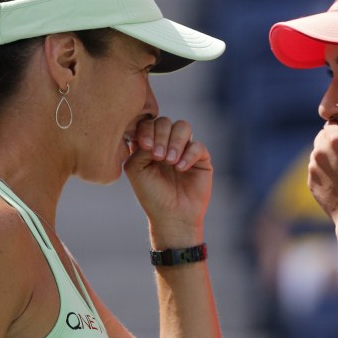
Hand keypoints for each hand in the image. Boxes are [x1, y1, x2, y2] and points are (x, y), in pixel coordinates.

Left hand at [124, 116, 211, 241]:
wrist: (172, 216)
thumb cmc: (151, 194)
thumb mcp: (136, 169)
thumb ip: (140, 147)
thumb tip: (155, 135)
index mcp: (148, 143)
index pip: (148, 122)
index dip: (147, 130)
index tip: (145, 147)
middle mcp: (166, 143)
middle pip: (165, 121)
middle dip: (161, 136)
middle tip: (158, 157)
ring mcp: (184, 149)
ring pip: (183, 126)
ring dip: (175, 142)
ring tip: (170, 162)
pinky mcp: (201, 158)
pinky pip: (198, 145)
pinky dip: (188, 155)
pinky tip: (181, 169)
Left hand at [308, 102, 337, 222]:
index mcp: (336, 138)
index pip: (333, 123)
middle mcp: (320, 150)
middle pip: (323, 137)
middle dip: (334, 142)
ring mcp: (312, 167)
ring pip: (319, 153)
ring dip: (329, 157)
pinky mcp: (310, 181)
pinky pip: (316, 169)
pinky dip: (325, 172)